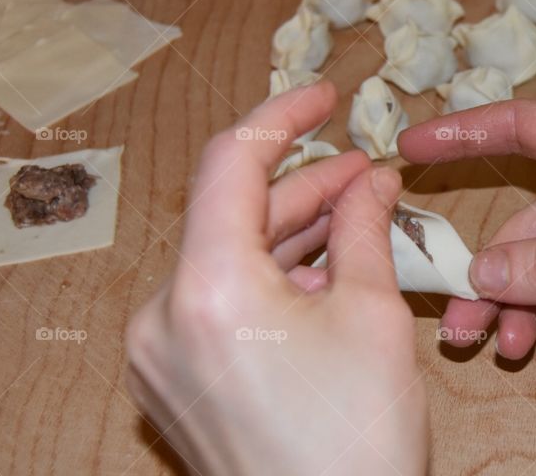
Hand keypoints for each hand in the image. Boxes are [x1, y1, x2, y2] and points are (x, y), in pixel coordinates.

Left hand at [126, 83, 427, 475]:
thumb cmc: (357, 442)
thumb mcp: (374, 315)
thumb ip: (364, 229)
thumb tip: (372, 181)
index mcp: (207, 290)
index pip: (233, 162)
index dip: (284, 115)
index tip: (328, 95)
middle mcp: (163, 317)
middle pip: (232, 213)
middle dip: (304, 185)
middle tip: (365, 171)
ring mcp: (161, 353)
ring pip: (228, 258)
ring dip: (292, 232)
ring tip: (356, 212)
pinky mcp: (175, 379)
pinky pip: (221, 301)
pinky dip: (271, 277)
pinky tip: (324, 268)